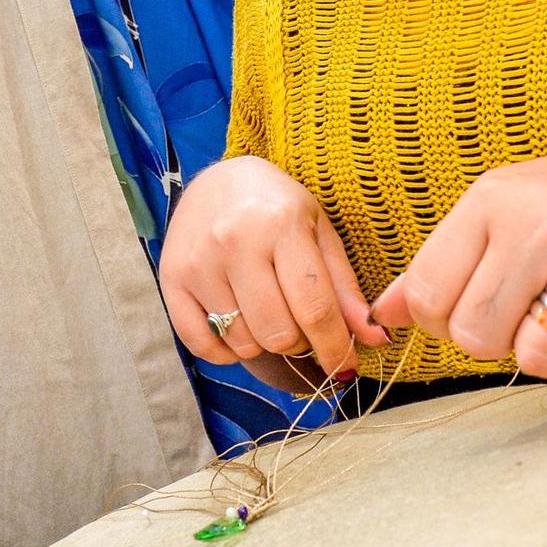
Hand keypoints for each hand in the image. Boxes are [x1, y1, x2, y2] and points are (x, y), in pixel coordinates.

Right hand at [158, 156, 391, 379]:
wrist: (219, 180)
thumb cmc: (277, 207)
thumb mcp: (319, 234)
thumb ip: (345, 289)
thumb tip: (375, 341)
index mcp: (280, 225)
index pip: (314, 308)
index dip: (335, 347)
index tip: (346, 366)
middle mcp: (234, 241)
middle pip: (278, 333)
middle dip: (299, 342)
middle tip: (300, 323)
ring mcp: (198, 262)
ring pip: (243, 343)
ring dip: (263, 343)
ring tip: (267, 313)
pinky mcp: (171, 279)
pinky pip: (202, 344)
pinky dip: (226, 350)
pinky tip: (237, 326)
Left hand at [367, 136, 546, 379]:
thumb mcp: (502, 207)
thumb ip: (441, 262)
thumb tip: (380, 316)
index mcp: (495, 199)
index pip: (430, 294)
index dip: (444, 320)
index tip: (473, 307)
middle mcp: (545, 223)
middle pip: (476, 336)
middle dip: (497, 340)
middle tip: (529, 311)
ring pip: (538, 359)